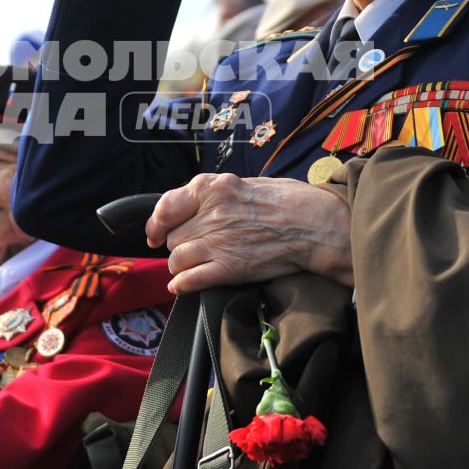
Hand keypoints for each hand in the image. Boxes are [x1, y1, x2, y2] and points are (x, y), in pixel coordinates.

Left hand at [146, 173, 351, 291]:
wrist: (314, 224)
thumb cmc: (288, 201)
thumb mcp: (244, 183)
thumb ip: (215, 194)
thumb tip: (193, 205)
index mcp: (212, 189)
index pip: (165, 207)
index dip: (157, 223)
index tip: (154, 232)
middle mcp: (209, 215)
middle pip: (172, 237)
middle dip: (178, 244)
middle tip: (192, 247)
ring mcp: (217, 243)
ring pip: (176, 259)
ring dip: (181, 265)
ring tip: (193, 266)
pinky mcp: (228, 269)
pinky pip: (189, 280)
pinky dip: (182, 285)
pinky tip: (184, 285)